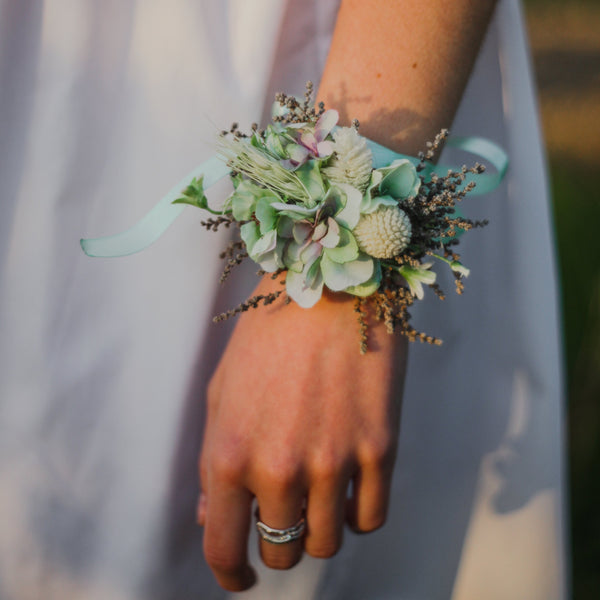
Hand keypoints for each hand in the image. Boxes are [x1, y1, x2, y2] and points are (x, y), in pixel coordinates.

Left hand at [198, 274, 406, 590]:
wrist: (327, 285)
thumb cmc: (266, 335)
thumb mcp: (221, 393)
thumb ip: (213, 463)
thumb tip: (212, 517)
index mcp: (229, 455)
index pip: (223, 548)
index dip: (231, 575)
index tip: (240, 578)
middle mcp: (279, 468)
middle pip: (281, 551)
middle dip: (276, 541)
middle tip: (282, 512)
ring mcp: (334, 462)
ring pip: (327, 542)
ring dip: (317, 528)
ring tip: (317, 494)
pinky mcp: (380, 449)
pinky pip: (371, 518)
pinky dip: (357, 514)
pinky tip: (349, 489)